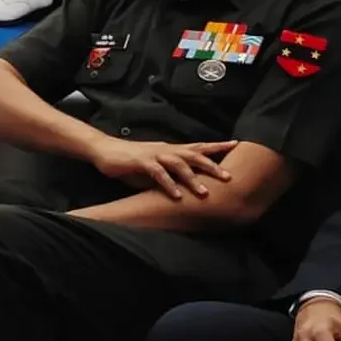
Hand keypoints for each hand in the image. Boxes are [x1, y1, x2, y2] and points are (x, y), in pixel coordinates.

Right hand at [90, 136, 236, 198]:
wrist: (104, 150)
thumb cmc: (130, 161)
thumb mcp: (154, 168)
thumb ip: (170, 175)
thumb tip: (186, 188)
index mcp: (170, 150)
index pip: (198, 147)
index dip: (216, 146)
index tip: (236, 145)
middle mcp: (166, 149)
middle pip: (193, 154)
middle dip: (212, 165)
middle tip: (229, 177)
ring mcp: (154, 154)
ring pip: (178, 163)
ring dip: (192, 178)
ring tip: (204, 193)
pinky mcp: (140, 162)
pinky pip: (158, 173)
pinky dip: (168, 184)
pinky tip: (176, 195)